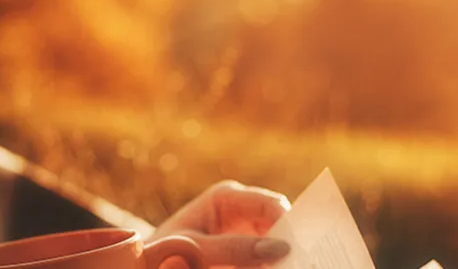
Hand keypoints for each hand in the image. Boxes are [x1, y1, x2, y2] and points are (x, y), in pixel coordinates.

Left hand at [149, 180, 291, 267]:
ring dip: (284, 253)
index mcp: (226, 196)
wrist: (156, 262)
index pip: (268, 204)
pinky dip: (274, 261)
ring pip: (278, 237)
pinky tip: (278, 267)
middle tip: (300, 259)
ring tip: (291, 265)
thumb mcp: (196, 249)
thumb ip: (231, 249)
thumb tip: (276, 249)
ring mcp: (247, 226)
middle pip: (278, 219)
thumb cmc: (169, 250)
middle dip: (289, 238)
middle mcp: (242, 206)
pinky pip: (269, 253)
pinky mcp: (249, 247)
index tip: (295, 247)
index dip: (287, 223)